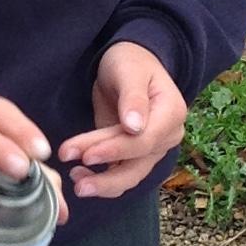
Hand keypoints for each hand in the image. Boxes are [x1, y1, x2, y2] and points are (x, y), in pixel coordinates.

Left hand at [59, 42, 186, 200]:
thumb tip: (135, 127)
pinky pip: (120, 174)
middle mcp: (167, 136)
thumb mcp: (129, 71)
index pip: (144, 141)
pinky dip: (100, 178)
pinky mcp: (134, 155)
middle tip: (76, 181)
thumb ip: (133, 97)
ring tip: (74, 180)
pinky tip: (78, 174)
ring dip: (102, 183)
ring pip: (129, 176)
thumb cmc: (130, 61)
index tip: (87, 156)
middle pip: (138, 165)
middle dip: (106, 176)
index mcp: (171, 113)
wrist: (129, 64)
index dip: (116, 151)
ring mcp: (152, 149)